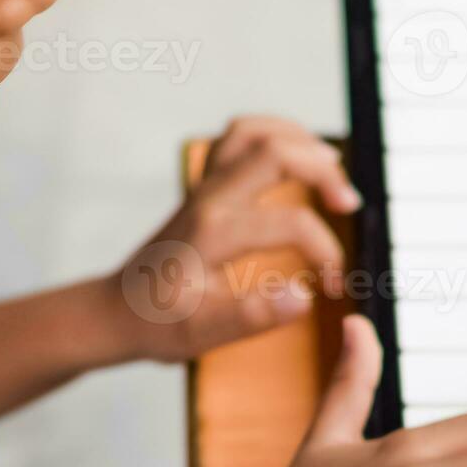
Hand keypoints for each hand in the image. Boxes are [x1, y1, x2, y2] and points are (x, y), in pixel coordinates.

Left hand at [115, 116, 360, 362]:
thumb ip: (254, 315)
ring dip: (298, 140)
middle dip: (323, 171)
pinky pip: (237, 140)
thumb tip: (305, 297)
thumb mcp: (202, 334)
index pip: (290, 223)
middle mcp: (209, 200)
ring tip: (331, 168)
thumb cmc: (156, 324)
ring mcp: (203, 188)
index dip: (326, 252)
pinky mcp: (202, 188)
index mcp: (213, 233)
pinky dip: (273, 136)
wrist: (117, 311)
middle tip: (349, 205)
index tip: (334, 285)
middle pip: (274, 151)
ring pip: (252, 132)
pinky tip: (297, 158)